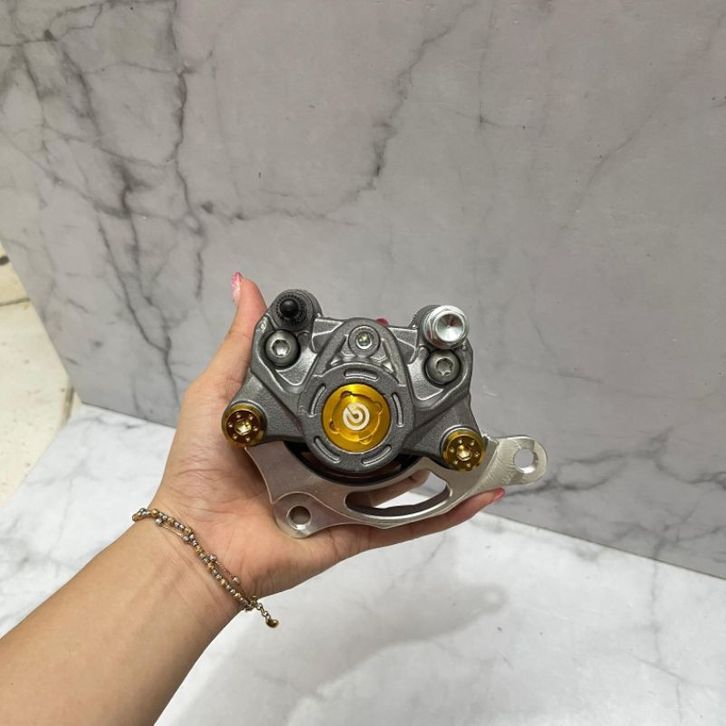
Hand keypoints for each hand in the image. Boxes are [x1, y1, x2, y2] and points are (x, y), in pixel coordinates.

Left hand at [151, 274, 503, 599]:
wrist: (201, 541)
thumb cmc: (204, 466)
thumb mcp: (219, 393)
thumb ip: (241, 344)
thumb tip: (245, 283)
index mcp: (300, 429)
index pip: (346, 396)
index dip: (369, 371)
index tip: (389, 343)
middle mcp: (326, 462)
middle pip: (381, 436)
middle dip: (413, 411)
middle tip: (439, 386)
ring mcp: (345, 499)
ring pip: (405, 478)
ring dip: (440, 458)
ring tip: (471, 431)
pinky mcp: (357, 531)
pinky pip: (409, 523)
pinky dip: (447, 510)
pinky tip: (481, 489)